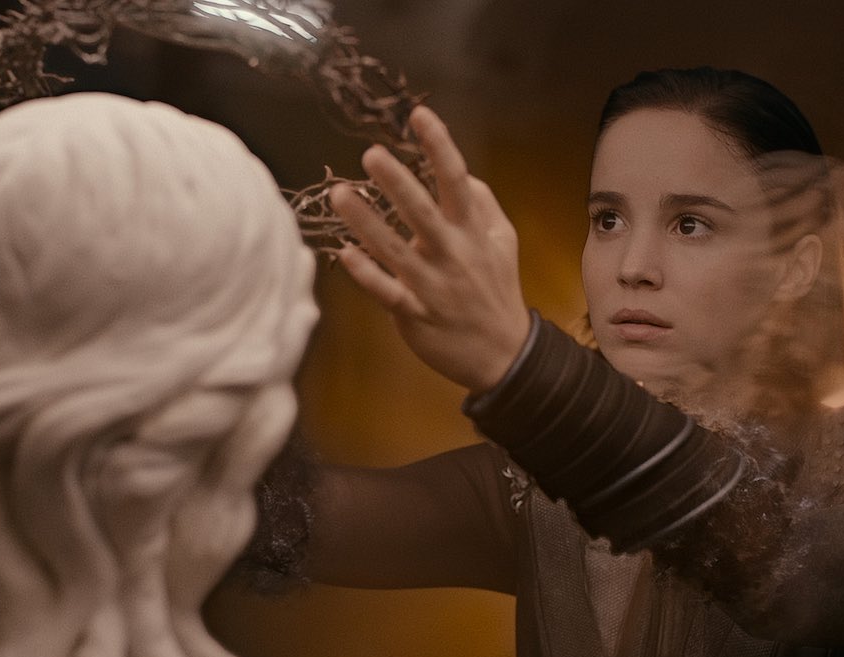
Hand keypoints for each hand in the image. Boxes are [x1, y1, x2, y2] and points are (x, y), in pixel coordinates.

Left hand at [329, 105, 531, 393]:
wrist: (503, 353)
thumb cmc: (497, 289)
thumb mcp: (503, 240)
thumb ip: (482, 203)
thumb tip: (461, 173)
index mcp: (473, 231)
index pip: (456, 180)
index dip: (439, 146)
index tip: (419, 115)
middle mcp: (452, 253)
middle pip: (423, 211)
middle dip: (398, 182)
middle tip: (371, 153)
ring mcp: (432, 285)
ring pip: (395, 250)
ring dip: (366, 222)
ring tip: (339, 194)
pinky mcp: (414, 314)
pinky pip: (386, 291)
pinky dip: (366, 273)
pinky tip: (343, 252)